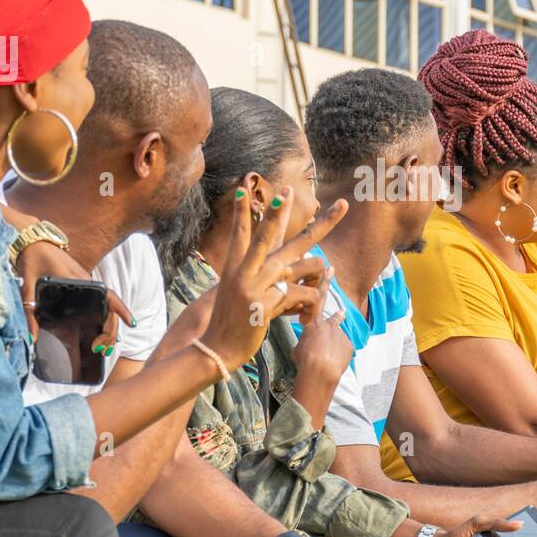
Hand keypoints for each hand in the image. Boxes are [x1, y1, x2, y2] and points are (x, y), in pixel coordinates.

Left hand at [16, 240, 133, 353]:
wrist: (32, 243)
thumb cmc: (32, 262)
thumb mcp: (28, 287)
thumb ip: (30, 313)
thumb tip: (31, 338)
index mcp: (81, 282)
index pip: (109, 296)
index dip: (122, 310)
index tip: (132, 324)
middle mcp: (88, 284)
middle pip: (110, 308)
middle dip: (111, 330)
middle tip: (101, 349)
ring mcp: (86, 285)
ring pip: (105, 307)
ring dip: (108, 326)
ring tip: (102, 347)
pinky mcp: (81, 287)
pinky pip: (98, 304)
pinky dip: (101, 319)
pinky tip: (97, 333)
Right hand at [199, 189, 345, 371]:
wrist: (218, 348)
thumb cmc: (233, 324)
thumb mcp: (244, 296)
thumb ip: (269, 282)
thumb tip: (293, 274)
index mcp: (236, 267)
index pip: (242, 234)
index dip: (244, 212)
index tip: (243, 188)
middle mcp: (245, 271)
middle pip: (270, 235)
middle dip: (284, 212)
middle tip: (300, 193)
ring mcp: (255, 285)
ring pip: (303, 265)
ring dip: (318, 278)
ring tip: (314, 296)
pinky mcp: (267, 303)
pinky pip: (306, 294)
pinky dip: (312, 306)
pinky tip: (305, 319)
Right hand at [292, 269, 352, 381]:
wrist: (320, 370)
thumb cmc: (304, 359)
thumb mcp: (298, 348)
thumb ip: (306, 342)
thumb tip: (310, 346)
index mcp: (313, 323)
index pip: (318, 298)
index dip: (324, 282)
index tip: (330, 269)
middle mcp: (329, 325)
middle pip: (335, 318)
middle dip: (337, 316)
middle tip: (342, 312)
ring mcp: (341, 335)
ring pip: (338, 341)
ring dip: (334, 348)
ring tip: (328, 357)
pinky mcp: (349, 346)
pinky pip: (343, 352)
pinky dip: (339, 357)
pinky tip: (333, 364)